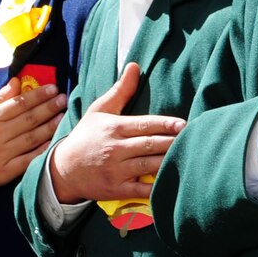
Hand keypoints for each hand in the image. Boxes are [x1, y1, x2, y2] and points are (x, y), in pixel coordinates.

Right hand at [0, 78, 67, 197]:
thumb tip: (17, 81)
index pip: (20, 103)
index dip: (38, 95)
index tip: (53, 88)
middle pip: (29, 119)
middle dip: (49, 107)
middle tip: (64, 99)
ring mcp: (2, 154)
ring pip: (31, 138)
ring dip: (50, 127)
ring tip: (63, 116)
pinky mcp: (5, 172)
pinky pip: (28, 160)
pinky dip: (42, 151)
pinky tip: (54, 142)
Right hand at [48, 64, 184, 203]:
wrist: (62, 170)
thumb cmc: (85, 137)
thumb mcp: (99, 111)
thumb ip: (121, 90)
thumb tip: (135, 66)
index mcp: (114, 128)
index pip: (144, 125)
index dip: (165, 124)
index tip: (183, 125)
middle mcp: (115, 149)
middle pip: (150, 145)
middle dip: (172, 142)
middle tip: (194, 139)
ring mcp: (116, 171)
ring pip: (149, 165)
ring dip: (169, 162)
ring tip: (189, 157)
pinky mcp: (117, 189)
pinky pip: (142, 190)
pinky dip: (157, 188)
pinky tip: (173, 183)